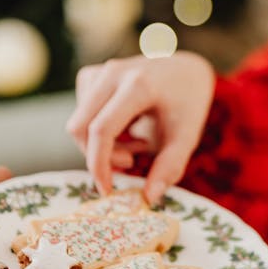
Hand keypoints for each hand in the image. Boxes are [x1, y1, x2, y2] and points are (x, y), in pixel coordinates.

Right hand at [66, 53, 215, 201]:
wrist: (186, 70)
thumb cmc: (188, 103)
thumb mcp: (187, 136)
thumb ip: (170, 166)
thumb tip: (149, 198)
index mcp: (139, 85)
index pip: (102, 129)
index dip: (98, 163)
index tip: (107, 190)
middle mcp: (113, 73)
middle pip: (81, 127)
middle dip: (99, 156)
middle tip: (132, 162)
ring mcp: (100, 71)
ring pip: (79, 122)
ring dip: (102, 144)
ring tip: (137, 143)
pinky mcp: (92, 75)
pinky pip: (82, 113)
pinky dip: (97, 130)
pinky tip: (126, 128)